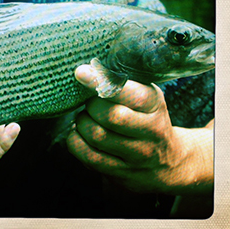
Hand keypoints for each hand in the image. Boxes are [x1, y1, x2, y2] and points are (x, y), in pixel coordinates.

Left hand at [67, 64, 212, 195]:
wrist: (171, 164)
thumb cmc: (148, 119)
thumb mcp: (146, 97)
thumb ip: (121, 82)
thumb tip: (86, 70)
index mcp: (155, 106)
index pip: (131, 94)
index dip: (102, 82)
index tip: (81, 73)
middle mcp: (151, 133)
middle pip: (111, 116)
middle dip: (91, 105)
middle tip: (90, 102)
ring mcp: (137, 157)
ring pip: (97, 136)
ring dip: (82, 122)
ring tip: (86, 117)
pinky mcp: (121, 174)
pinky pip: (89, 156)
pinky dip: (76, 141)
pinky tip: (80, 134)